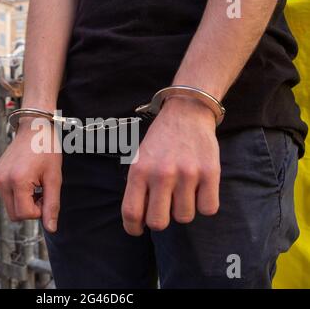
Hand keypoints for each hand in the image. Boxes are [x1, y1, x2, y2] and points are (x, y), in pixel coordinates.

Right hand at [0, 118, 62, 232]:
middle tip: (42, 191)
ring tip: (35, 185)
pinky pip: (6, 195)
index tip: (47, 196)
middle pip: (15, 215)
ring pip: (10, 207)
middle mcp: (2, 180)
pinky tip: (28, 180)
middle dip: (30, 209)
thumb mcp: (54, 178)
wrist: (35, 127)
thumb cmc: (47, 148)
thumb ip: (52, 204)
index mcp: (17, 180)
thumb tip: (51, 228)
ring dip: (24, 203)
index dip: (40, 211)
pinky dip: (18, 194)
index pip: (25, 214)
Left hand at [122, 96, 220, 234]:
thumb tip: (139, 220)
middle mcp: (162, 174)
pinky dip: (204, 204)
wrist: (186, 113)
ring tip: (182, 191)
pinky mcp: (211, 173)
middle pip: (158, 223)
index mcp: (139, 171)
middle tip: (164, 208)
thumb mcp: (139, 159)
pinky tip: (199, 190)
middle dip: (160, 221)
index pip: (131, 213)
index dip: (133, 228)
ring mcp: (187, 174)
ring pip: (185, 217)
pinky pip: (208, 209)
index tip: (138, 229)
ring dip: (183, 209)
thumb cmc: (159, 141)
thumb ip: (137, 187)